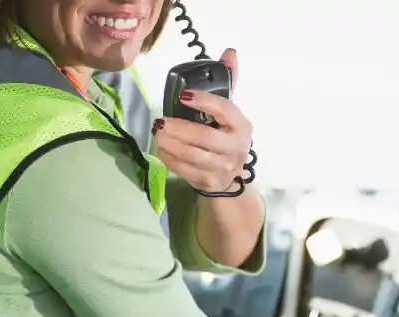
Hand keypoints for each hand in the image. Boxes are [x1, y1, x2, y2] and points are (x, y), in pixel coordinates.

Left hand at [152, 48, 252, 192]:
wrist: (230, 178)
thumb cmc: (226, 138)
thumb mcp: (229, 112)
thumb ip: (228, 82)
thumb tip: (230, 52)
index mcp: (242, 126)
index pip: (224, 110)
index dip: (203, 101)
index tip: (183, 95)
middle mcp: (235, 148)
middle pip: (204, 136)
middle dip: (178, 128)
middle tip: (159, 121)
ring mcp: (222, 168)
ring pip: (191, 155)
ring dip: (169, 143)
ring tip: (157, 132)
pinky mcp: (206, 181)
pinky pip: (182, 169)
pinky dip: (168, 157)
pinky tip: (161, 147)